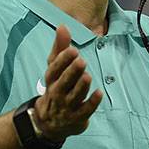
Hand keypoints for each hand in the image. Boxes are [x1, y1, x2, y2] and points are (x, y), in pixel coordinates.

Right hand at [32, 25, 102, 141]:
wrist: (49, 122)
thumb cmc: (56, 87)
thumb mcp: (55, 68)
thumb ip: (60, 47)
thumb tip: (63, 26)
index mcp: (51, 80)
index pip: (54, 69)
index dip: (63, 60)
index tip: (72, 49)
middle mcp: (58, 93)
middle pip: (64, 82)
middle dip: (72, 72)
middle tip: (81, 61)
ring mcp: (67, 106)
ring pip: (74, 96)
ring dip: (81, 86)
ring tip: (87, 76)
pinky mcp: (78, 117)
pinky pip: (85, 110)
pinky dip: (92, 103)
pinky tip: (99, 93)